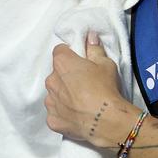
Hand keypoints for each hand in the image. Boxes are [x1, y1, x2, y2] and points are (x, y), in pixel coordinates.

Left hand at [44, 33, 132, 147]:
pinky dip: (64, 113)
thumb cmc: (106, 88)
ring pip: (54, 94)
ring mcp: (50, 102)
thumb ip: (94, 49)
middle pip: (56, 74)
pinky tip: (77, 115)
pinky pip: (55, 113)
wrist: (106, 120)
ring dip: (63, 95)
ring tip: (81, 102)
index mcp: (62, 63)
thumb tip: (90, 37)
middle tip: (84, 83)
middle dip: (66, 76)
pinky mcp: (52, 119)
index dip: (70, 55)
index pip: (60, 51)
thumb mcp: (106, 64)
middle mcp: (51, 80)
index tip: (80, 61)